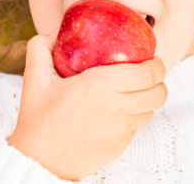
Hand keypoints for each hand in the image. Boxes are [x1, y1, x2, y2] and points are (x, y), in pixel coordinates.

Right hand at [7, 32, 167, 180]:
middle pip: (158, 93)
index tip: (152, 59)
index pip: (148, 74)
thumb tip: (55, 32)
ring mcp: (120, 131)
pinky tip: (116, 112)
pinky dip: (132, 117)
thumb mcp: (34, 77)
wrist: (38, 160)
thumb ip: (41, 47)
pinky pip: (135, 128)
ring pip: (150, 111)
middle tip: (148, 74)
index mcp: (99, 86)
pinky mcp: (119, 147)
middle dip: (159, 81)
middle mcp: (115, 108)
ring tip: (133, 92)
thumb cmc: (37, 119)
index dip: (157, 65)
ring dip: (146, 99)